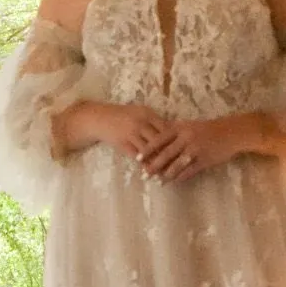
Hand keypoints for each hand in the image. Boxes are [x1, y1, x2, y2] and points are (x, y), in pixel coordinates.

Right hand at [59, 101, 173, 161]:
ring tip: (167, 172)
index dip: (176, 140)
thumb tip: (173, 131)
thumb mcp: (140, 113)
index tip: (184, 150)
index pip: (166, 128)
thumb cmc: (124, 117)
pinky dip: (145, 166)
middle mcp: (142, 122)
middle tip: (180, 165)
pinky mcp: (124, 143)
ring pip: (151, 151)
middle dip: (170, 153)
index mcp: (148, 114)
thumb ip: (155, 122)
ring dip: (159, 163)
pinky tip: (151, 173)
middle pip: (161, 140)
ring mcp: (132, 133)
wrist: (101, 118)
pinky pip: (138, 157)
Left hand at [138, 115, 252, 184]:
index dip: (147, 149)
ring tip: (157, 181)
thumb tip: (156, 137)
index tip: (137, 158)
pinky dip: (180, 177)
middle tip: (144, 174)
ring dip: (166, 174)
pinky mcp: (204, 160)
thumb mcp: (189, 125)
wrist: (230, 133)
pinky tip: (173, 182)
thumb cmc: (207, 129)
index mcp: (181, 128)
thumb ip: (174, 131)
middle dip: (153, 165)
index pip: (159, 139)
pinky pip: (189, 171)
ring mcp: (195, 150)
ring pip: (176, 165)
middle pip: (166, 154)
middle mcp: (186, 138)